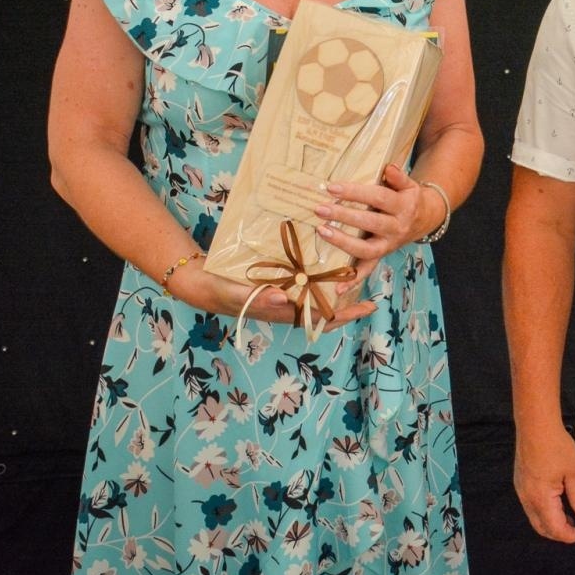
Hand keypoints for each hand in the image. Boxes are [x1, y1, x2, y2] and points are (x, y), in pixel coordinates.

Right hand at [172, 261, 375, 331]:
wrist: (202, 282)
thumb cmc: (221, 290)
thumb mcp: (239, 294)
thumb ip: (260, 298)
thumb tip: (286, 299)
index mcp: (284, 311)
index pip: (321, 317)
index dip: (346, 313)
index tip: (369, 306)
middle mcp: (289, 303)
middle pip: (325, 307)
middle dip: (348, 302)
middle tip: (371, 291)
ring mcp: (284, 293)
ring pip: (317, 293)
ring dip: (335, 285)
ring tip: (356, 270)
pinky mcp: (278, 280)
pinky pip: (303, 279)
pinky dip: (317, 272)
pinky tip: (327, 257)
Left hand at [314, 163, 428, 290]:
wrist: (425, 219)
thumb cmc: (409, 198)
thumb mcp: (409, 185)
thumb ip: (399, 177)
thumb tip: (389, 168)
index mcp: (403, 206)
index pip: (378, 197)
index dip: (355, 192)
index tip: (332, 187)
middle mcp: (397, 228)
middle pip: (369, 222)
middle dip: (343, 215)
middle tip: (321, 208)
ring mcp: (388, 245)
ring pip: (366, 249)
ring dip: (342, 242)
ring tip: (322, 230)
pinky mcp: (381, 256)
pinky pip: (367, 270)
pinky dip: (353, 280)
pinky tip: (337, 287)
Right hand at [514, 421, 574, 542]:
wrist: (535, 425)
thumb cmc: (555, 446)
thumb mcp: (574, 472)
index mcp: (540, 499)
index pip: (555, 528)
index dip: (569, 535)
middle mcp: (527, 498)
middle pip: (541, 527)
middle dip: (558, 533)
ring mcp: (521, 490)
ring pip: (534, 517)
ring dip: (550, 522)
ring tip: (568, 516)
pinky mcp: (520, 481)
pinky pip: (530, 505)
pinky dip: (543, 510)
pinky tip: (555, 501)